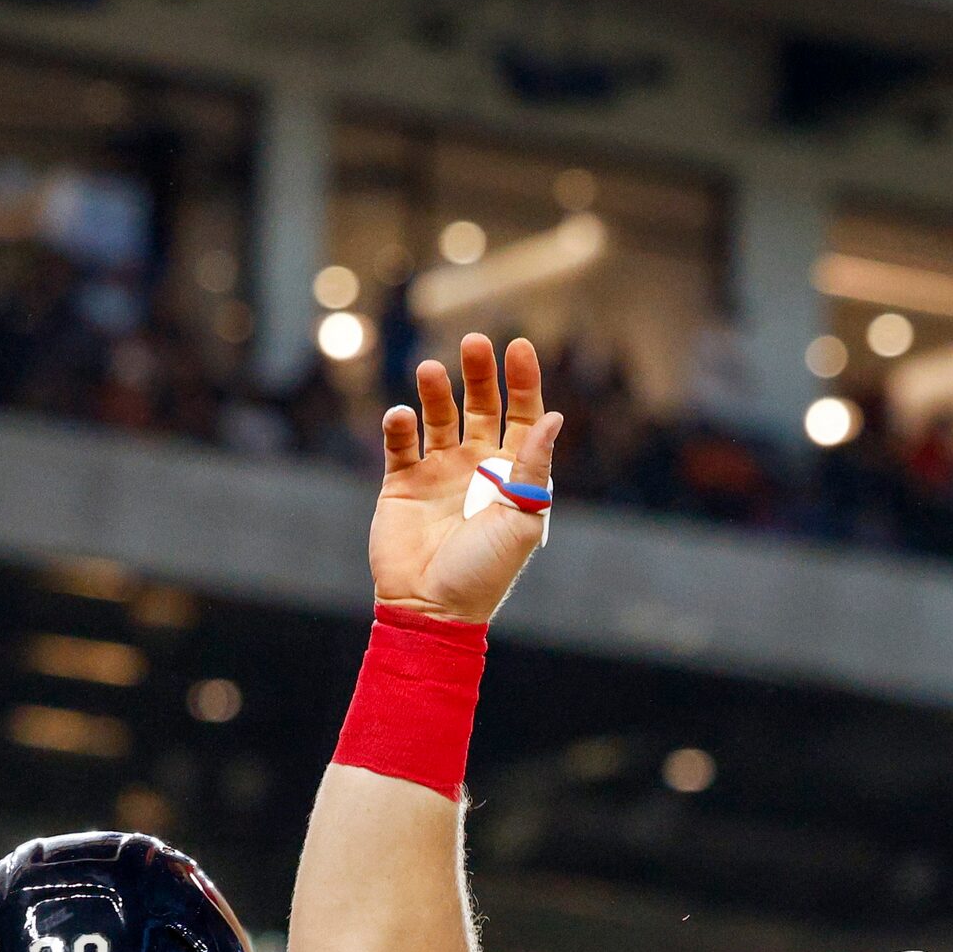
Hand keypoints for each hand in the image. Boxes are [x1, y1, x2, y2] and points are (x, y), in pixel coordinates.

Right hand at [370, 333, 563, 625]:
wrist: (432, 608)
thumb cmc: (485, 572)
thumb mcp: (521, 519)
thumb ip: (533, 469)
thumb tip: (553, 417)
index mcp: (513, 475)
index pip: (522, 416)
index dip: (522, 381)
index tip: (518, 347)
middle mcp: (477, 467)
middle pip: (481, 406)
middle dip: (479, 374)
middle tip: (474, 342)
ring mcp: (439, 473)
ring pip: (438, 416)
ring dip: (436, 392)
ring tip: (431, 371)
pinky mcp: (402, 483)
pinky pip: (400, 443)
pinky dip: (400, 425)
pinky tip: (402, 416)